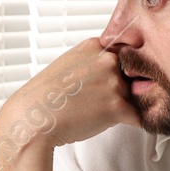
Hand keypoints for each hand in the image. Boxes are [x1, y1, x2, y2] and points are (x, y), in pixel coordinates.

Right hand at [0, 37, 140, 170]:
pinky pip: (137, 117)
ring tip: (92, 113)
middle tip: (94, 102)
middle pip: (129, 76)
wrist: (32, 119)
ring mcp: (113, 82)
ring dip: (120, 107)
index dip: (114, 73)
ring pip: (132, 97)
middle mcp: (106, 60)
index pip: (120, 56)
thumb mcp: (68, 64)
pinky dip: (130, 123)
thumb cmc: (45, 97)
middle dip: (120, 90)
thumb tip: (115, 72)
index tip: (102, 84)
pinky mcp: (118, 106)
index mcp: (93, 46)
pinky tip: (108, 124)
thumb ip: (92, 62)